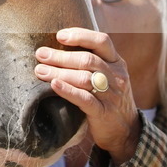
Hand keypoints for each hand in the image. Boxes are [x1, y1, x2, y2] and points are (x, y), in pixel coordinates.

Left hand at [35, 27, 141, 164]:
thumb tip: (59, 48)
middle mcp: (116, 76)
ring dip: (59, 72)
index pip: (101, 41)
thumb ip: (92, 62)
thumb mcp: (109, 76)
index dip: (80, 35)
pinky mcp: (104, 112)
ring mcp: (111, 95)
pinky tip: (54, 85)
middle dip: (61, 56)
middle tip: (41, 54)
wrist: (126, 131)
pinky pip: (85, 99)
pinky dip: (68, 91)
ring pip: (84, 78)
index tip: (59, 35)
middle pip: (88, 60)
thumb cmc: (110, 98)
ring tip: (40, 71)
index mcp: (117, 63)